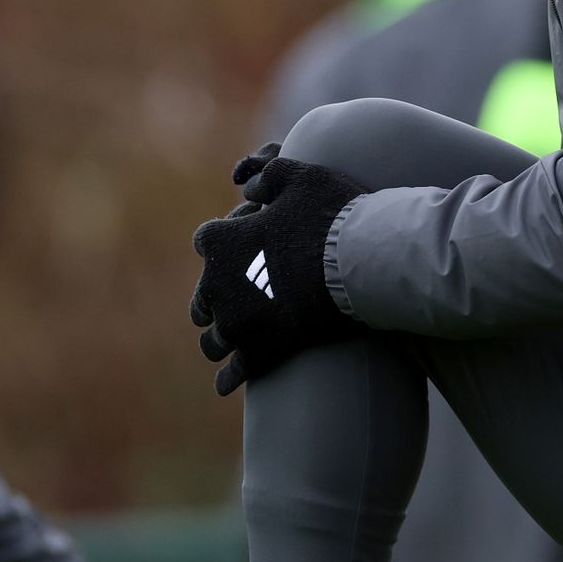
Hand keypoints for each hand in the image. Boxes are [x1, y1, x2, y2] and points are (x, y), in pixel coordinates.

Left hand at [190, 155, 364, 394]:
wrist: (360, 261)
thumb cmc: (331, 214)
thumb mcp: (299, 176)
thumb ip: (267, 177)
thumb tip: (247, 187)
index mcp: (219, 241)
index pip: (206, 241)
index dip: (224, 243)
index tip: (240, 248)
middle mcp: (217, 284)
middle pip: (202, 298)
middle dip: (212, 300)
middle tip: (232, 302)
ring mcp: (237, 322)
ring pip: (213, 339)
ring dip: (219, 339)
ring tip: (230, 343)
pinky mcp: (261, 351)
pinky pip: (235, 372)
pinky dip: (228, 378)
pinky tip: (224, 385)